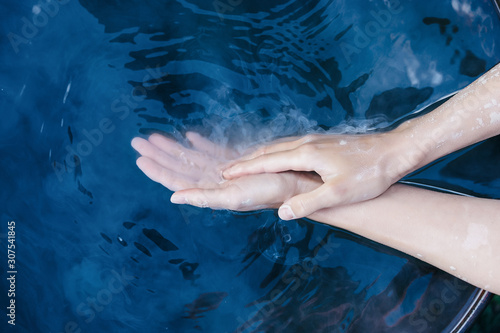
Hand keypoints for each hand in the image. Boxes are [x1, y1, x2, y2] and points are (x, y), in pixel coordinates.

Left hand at [131, 132, 321, 210]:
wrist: (294, 182)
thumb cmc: (266, 192)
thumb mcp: (232, 197)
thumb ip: (202, 197)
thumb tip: (173, 198)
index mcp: (209, 189)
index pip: (176, 179)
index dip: (157, 170)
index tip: (139, 157)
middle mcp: (213, 180)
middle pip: (179, 166)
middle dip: (158, 154)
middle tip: (138, 141)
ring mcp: (223, 170)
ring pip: (191, 157)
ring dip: (174, 147)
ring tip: (155, 136)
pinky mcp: (235, 161)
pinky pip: (213, 151)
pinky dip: (200, 144)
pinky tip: (190, 136)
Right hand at [222, 132, 407, 219]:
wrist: (394, 151)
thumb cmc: (369, 174)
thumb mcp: (339, 194)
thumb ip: (308, 203)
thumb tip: (281, 212)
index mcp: (306, 154)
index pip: (267, 162)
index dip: (245, 168)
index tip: (225, 173)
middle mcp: (306, 143)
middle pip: (269, 150)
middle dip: (246, 160)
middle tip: (226, 168)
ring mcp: (315, 141)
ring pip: (279, 146)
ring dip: (259, 155)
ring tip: (245, 162)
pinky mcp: (323, 142)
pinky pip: (289, 146)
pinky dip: (274, 152)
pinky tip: (277, 157)